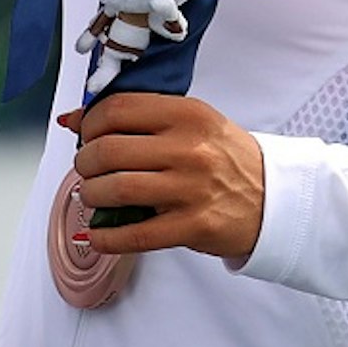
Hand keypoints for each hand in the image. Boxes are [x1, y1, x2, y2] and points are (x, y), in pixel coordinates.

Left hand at [60, 91, 266, 261]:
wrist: (275, 199)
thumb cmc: (226, 159)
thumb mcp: (191, 124)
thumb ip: (137, 118)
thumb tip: (72, 119)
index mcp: (188, 115)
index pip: (117, 109)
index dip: (90, 124)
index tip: (87, 136)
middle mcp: (190, 149)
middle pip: (108, 151)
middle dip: (84, 163)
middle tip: (88, 170)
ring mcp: (192, 189)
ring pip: (116, 189)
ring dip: (91, 196)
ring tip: (94, 197)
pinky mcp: (194, 226)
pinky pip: (134, 234)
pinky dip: (106, 237)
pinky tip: (97, 235)